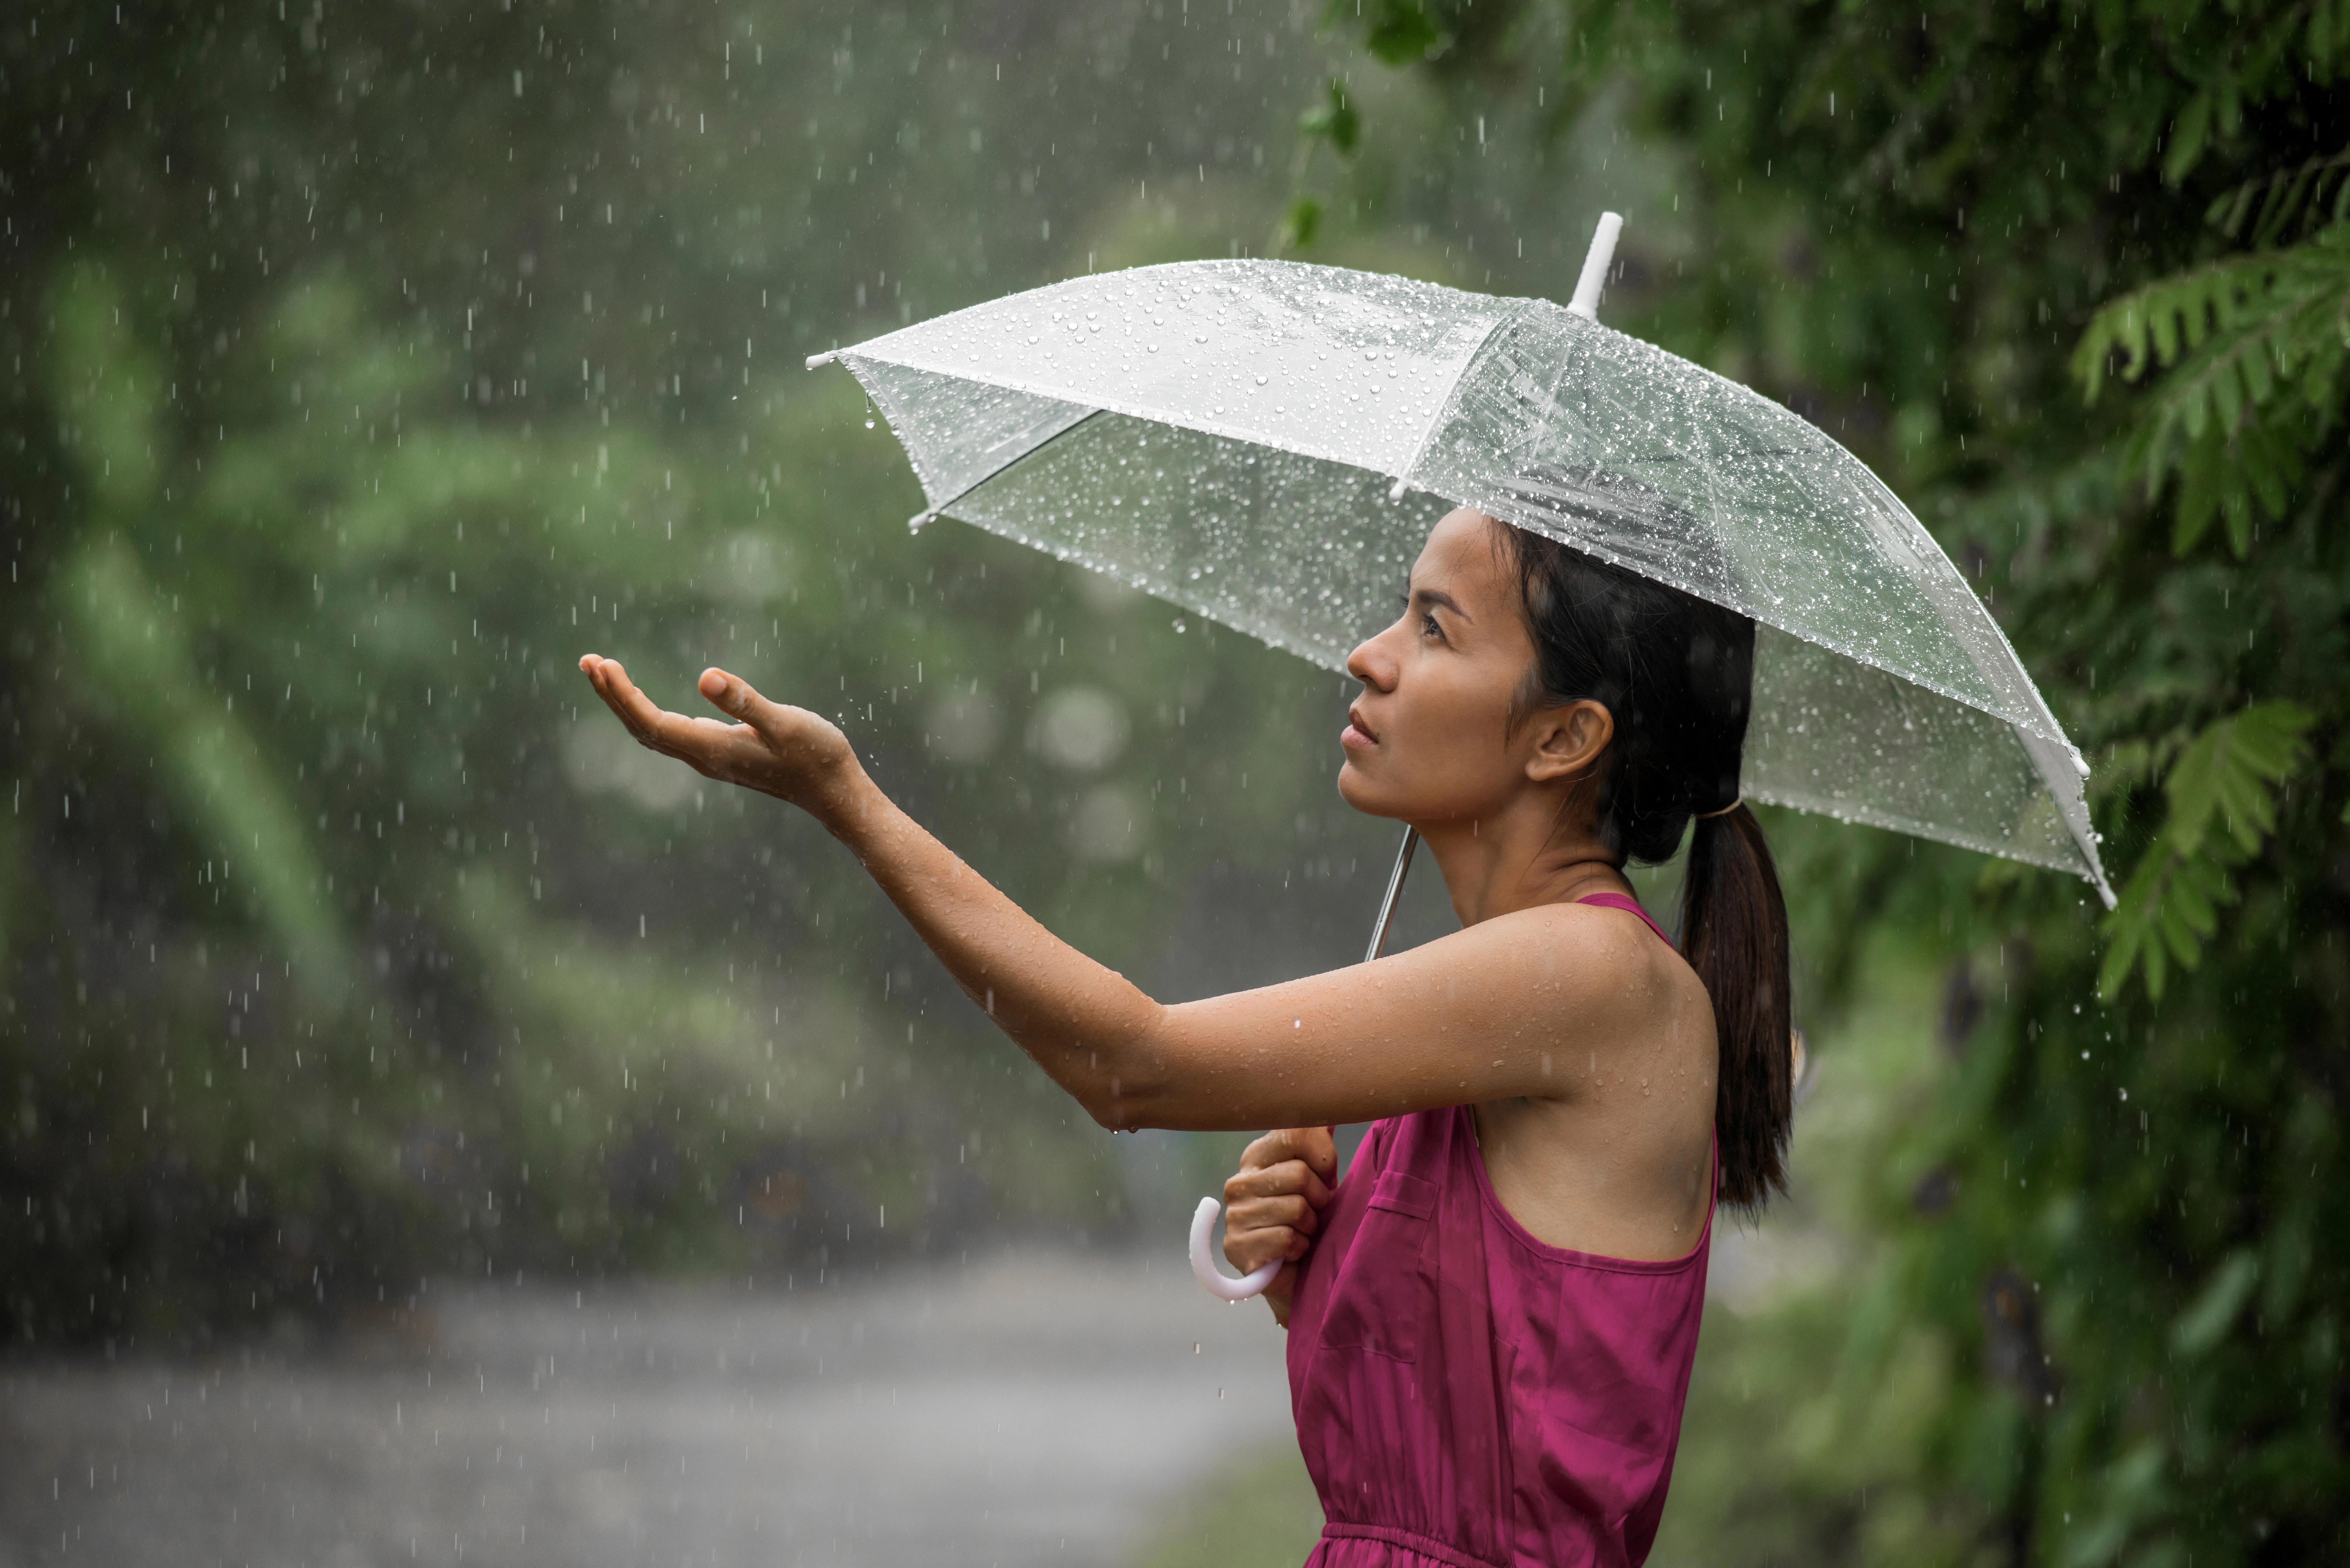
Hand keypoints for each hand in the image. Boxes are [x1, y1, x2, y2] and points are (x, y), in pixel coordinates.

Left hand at [577, 655, 860, 817]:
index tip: (603, 664)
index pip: (652, 723)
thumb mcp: (785, 723)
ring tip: (604, 673)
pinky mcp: (720, 753)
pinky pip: (669, 733)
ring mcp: (710, 757)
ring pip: (653, 731)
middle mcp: (703, 756)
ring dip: (626, 703)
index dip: (623, 695)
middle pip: (642, 728)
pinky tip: (642, 700)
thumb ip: (746, 702)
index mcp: (712, 749)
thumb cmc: (816, 756)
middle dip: (612, 696)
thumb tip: (706, 678)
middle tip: (587, 661)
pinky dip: (648, 711)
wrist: (835, 792)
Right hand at [1222, 1126, 1337, 1325]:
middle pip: (1299, 1174)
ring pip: (1296, 1208)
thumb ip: (1319, 1143)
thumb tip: (1332, 1111)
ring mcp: (1234, 1214)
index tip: (1326, 1177)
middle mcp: (1239, 1181)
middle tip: (1315, 1212)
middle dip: (1320, 1198)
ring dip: (1311, 1226)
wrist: (1298, 1273)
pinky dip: (1299, 1248)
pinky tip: (1292, 1251)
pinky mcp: (1236, 1246)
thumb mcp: (1319, 1176)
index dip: (1324, 1158)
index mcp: (1256, 1156)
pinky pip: (1286, 1238)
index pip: (1296, 1133)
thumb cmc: (1310, 1220)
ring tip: (1303, 1232)